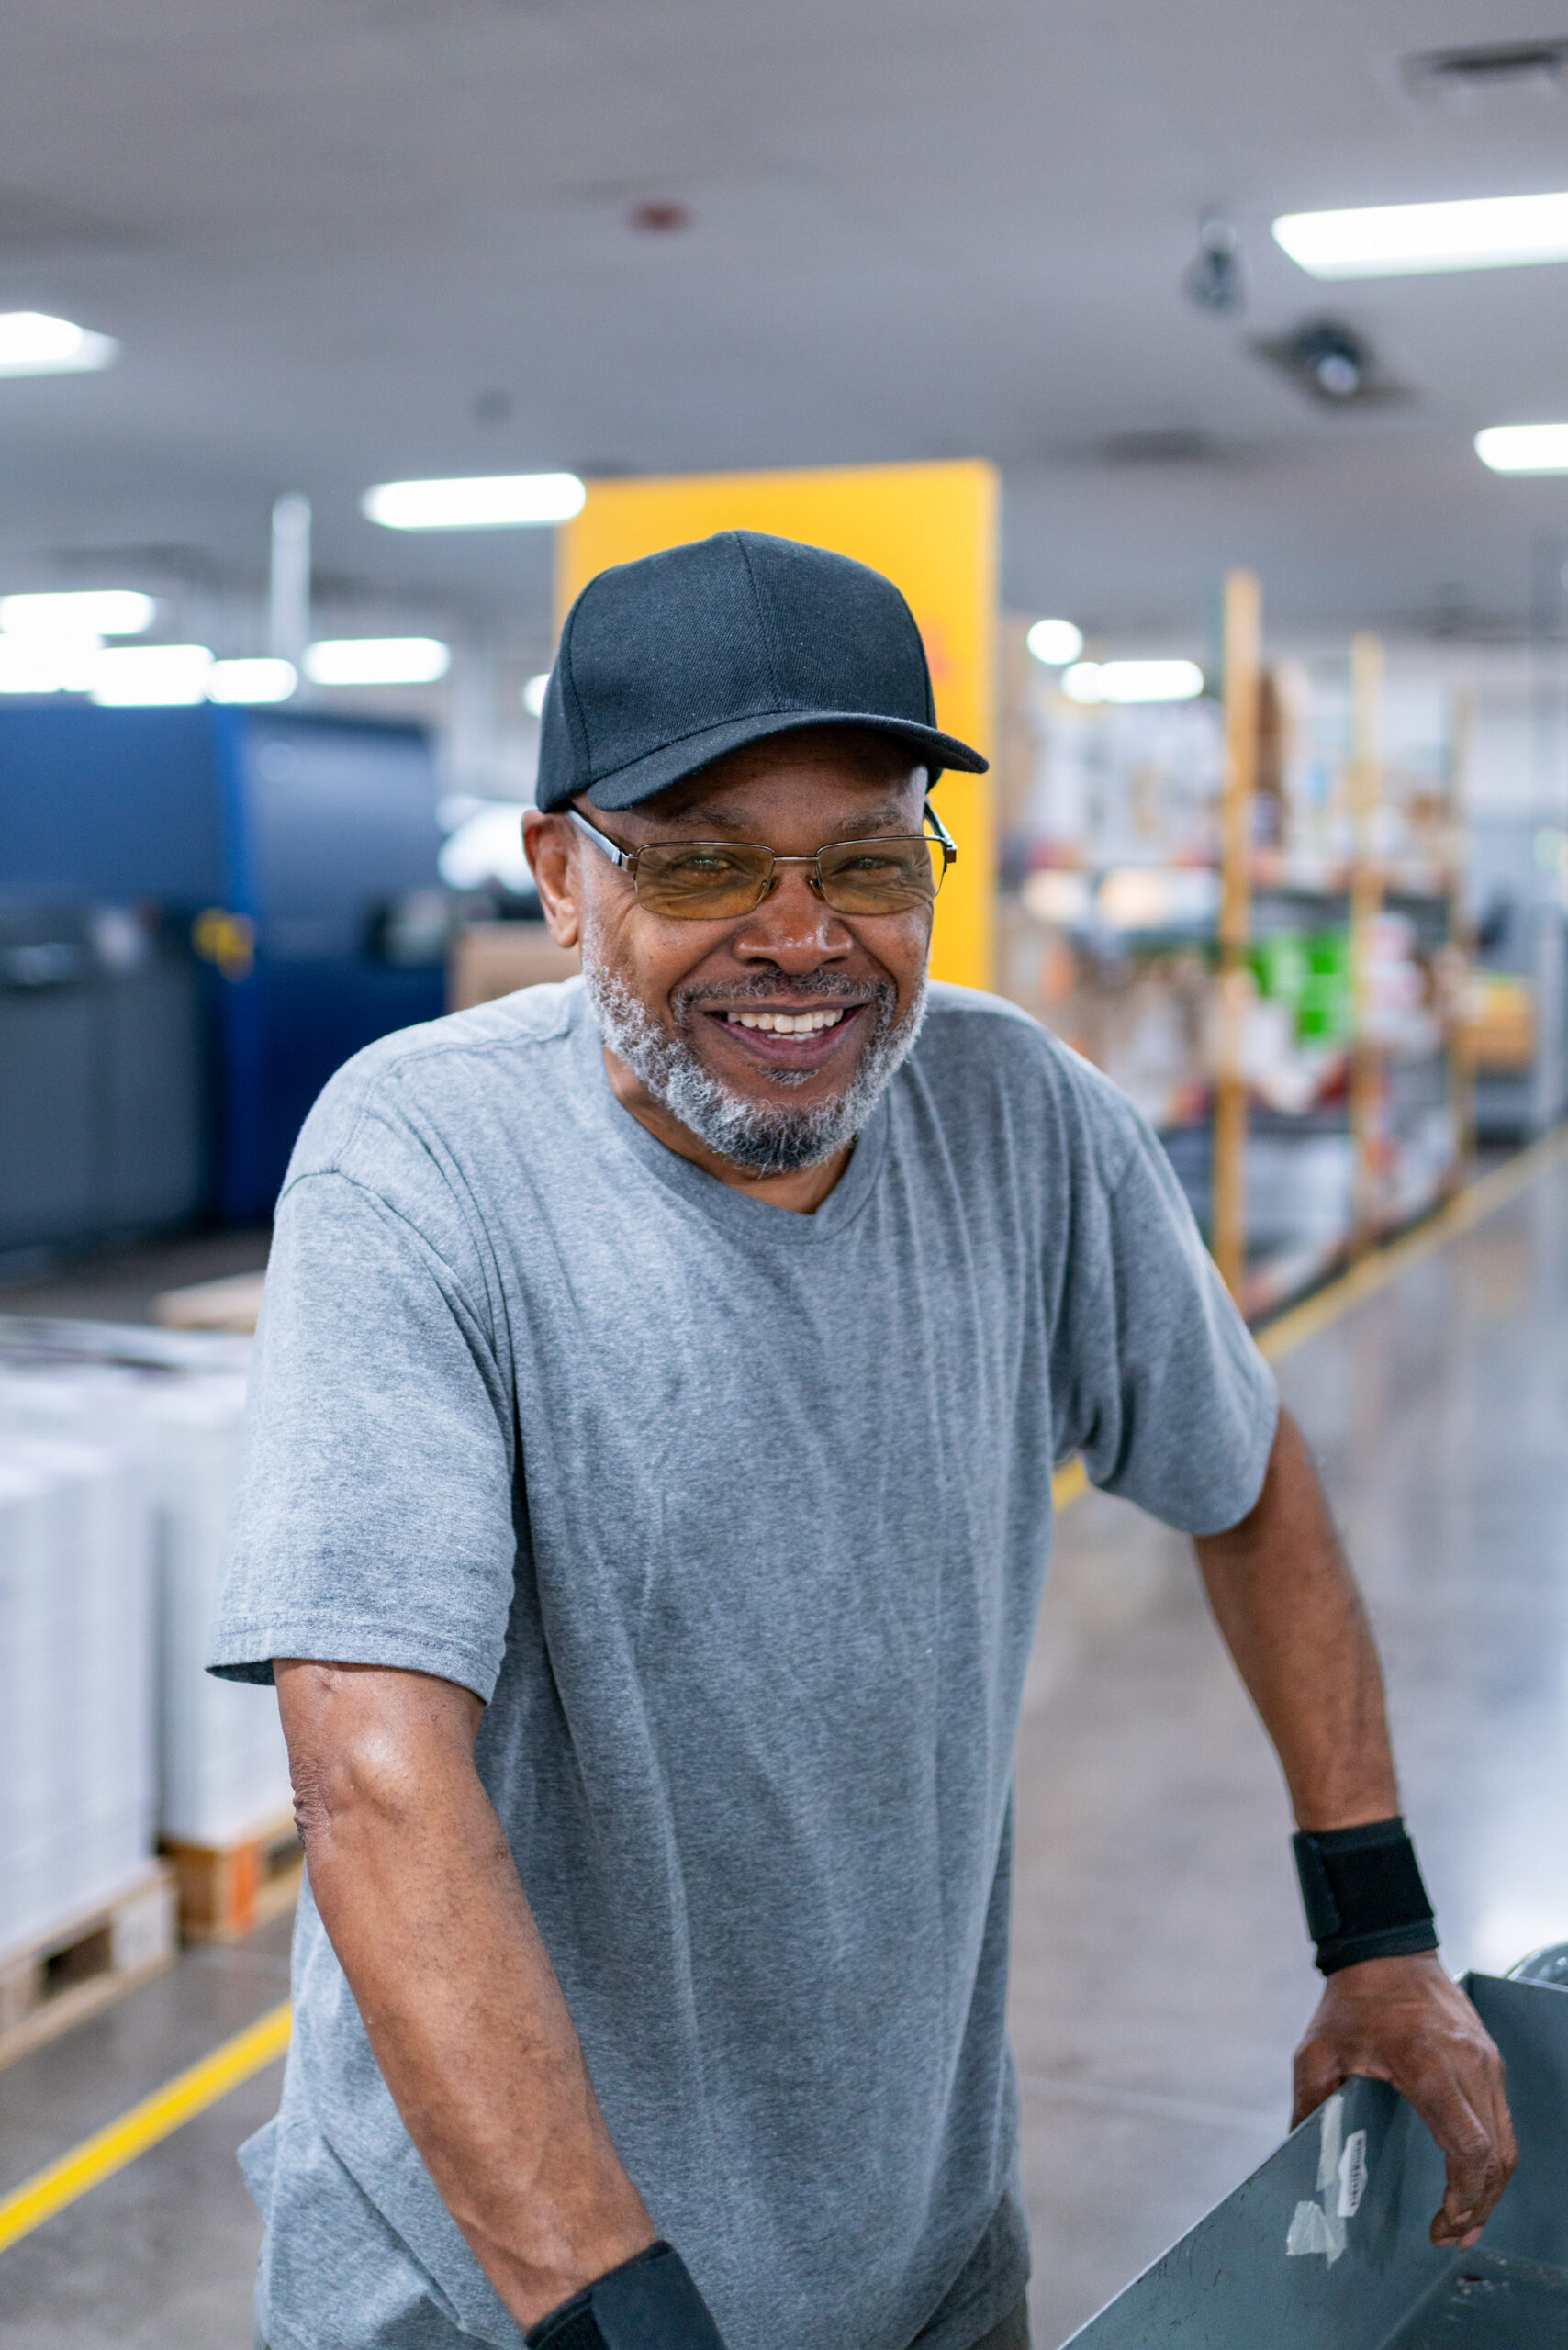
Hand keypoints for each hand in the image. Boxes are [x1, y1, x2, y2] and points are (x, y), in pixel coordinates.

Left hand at [1292, 1952, 1516, 2248]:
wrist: (1386, 1949)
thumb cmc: (1352, 2001)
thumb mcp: (1317, 2050)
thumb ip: (1310, 2103)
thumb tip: (1298, 2151)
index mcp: (1426, 2064)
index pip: (1468, 2146)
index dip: (1462, 2196)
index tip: (1443, 2223)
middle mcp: (1467, 2064)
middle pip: (1495, 2154)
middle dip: (1478, 2204)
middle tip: (1452, 2235)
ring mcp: (1485, 2060)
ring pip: (1506, 2141)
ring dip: (1491, 2187)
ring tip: (1465, 2220)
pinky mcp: (1490, 2059)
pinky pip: (1502, 2119)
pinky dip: (1493, 2156)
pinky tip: (1473, 2179)